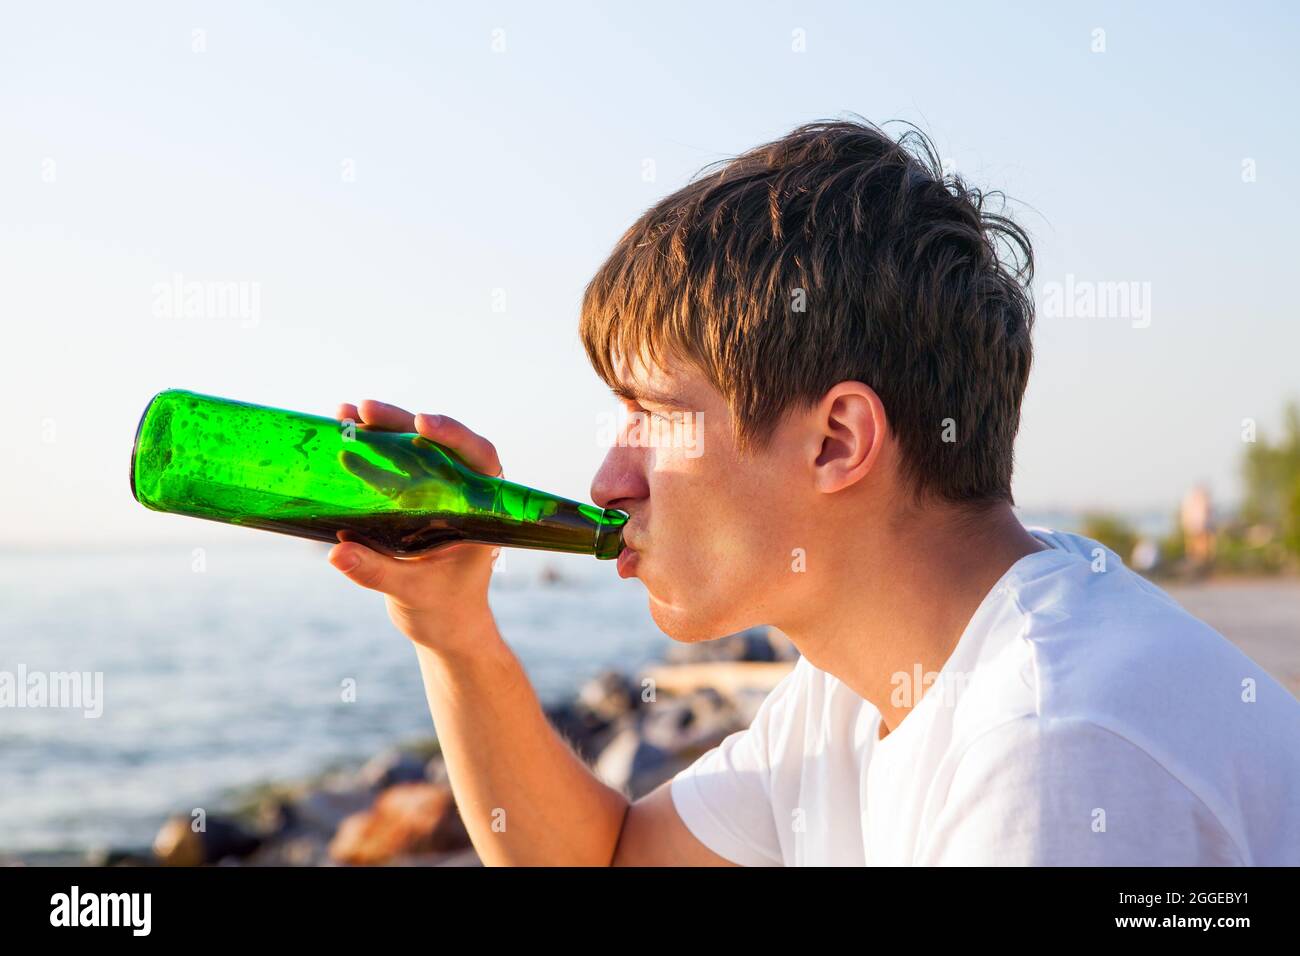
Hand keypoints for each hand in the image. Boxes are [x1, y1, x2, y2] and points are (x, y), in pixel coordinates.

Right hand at [327, 400, 502, 652]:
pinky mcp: (410, 500)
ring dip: (380, 429)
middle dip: (401, 422)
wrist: (444, 628)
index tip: (422, 423)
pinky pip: (392, 466)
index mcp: (481, 511)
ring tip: (343, 413)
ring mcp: (435, 493)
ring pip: (412, 449)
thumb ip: (377, 572)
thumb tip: (338, 553)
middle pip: (438, 444)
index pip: (480, 459)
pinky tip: (339, 434)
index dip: (454, 435)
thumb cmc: (442, 610)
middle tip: (364, 409)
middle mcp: (461, 493)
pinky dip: (369, 450)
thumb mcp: (411, 592)